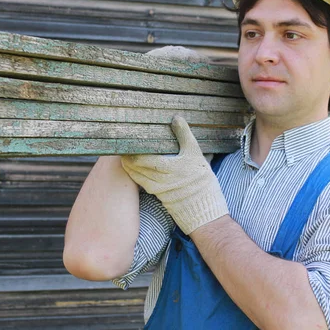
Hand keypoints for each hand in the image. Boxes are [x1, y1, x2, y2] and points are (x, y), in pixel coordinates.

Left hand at [121, 116, 228, 233]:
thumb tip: (176, 118)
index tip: (128, 137)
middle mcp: (158, 179)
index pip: (140, 156)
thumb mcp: (196, 155)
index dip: (132, 147)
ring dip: (129, 165)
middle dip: (128, 155)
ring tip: (125, 154)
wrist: (205, 211)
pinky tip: (135, 167)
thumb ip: (185, 135)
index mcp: (167, 167)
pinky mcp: (158, 195)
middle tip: (124, 143)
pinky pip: (141, 182)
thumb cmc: (202, 182)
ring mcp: (156, 188)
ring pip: (136, 175)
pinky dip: (136, 174)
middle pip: (134, 166)